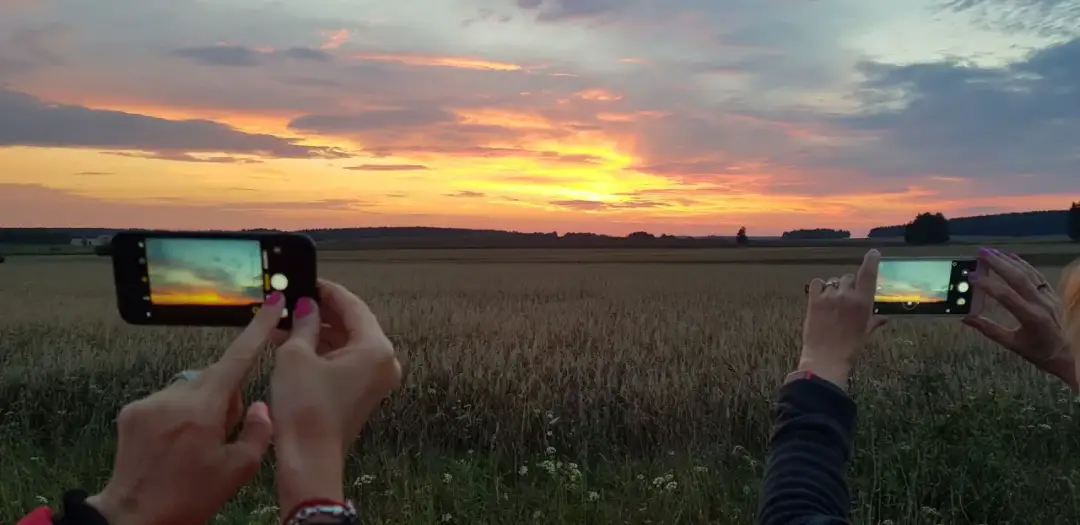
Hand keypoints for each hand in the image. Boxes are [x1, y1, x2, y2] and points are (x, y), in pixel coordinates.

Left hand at [87, 293, 283, 524]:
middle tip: (223, 436)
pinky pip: (167, 401)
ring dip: (201, 407)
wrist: (133, 517)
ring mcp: (150, 402)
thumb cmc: (190, 498)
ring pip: (191, 390)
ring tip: (195, 445)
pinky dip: (177, 415)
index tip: (271, 303)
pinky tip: (173, 445)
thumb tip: (258, 405)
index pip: (238, 357)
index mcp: (205, 409)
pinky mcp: (132, 411)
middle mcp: (176, 397)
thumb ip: (257, 430)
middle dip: (226, 398)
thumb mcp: (239, 470)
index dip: (258, 329)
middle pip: (215, 378)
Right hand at [270, 279, 401, 518]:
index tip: (308, 280)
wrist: (309, 460)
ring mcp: (376, 379)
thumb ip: (304, 324)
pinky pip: (345, 361)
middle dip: (321, 312)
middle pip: (353, 324)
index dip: (328, 291)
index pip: (353, 306)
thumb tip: (306, 307)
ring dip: (318, 332)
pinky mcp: (363, 392)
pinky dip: (323, 351)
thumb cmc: (305, 409)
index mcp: (376, 348)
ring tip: (287, 321)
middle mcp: (384, 361)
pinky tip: (294, 343)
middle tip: (295, 300)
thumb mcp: (296, 356)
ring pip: (347, 343)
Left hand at [799, 249, 885, 389]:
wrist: (826, 359)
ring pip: (833, 282)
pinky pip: (816, 283)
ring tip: (833, 302)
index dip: (871, 261)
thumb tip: (885, 318)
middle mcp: (847, 295)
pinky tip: (820, 296)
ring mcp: (829, 297)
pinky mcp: (813, 301)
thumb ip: (875, 322)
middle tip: (847, 298)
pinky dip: (819, 286)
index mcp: (863, 302)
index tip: (873, 253)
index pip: (868, 274)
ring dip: (834, 288)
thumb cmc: (850, 349)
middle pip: (848, 278)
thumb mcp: (865, 334)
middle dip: (849, 285)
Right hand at [963, 249, 1074, 390]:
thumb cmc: (1037, 351)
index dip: (987, 285)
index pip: (1006, 296)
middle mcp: (1042, 304)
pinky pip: (1037, 275)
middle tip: (981, 253)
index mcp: (1031, 318)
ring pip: (1028, 273)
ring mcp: (1049, 297)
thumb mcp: (1012, 344)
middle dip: (998, 264)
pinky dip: (1024, 264)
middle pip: (1018, 278)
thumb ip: (989, 329)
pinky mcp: (1052, 294)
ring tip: (991, 251)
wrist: (1065, 353)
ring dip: (1009, 261)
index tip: (971, 276)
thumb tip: (966, 319)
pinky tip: (1012, 256)